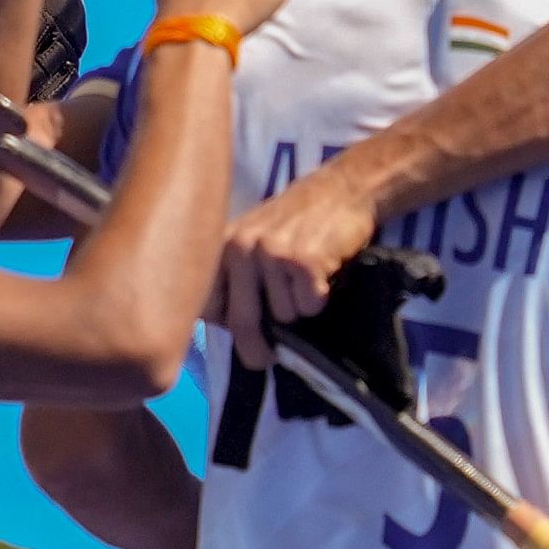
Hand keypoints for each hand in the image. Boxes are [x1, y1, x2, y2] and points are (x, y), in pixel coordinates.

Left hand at [218, 162, 380, 371]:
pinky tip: (321, 274)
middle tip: (264, 358)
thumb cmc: (296, 222)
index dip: (223, 327)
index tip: (237, 336)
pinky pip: (308, 307)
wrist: (341, 190)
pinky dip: (319, 301)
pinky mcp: (304, 260)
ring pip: (282, 317)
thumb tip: (233, 332)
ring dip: (297, 311)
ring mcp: (271, 253)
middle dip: (254, 350)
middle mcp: (240, 248)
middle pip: (241, 322)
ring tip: (303, 280)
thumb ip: (236, 277)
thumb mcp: (252, 239)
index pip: (207, 305)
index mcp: (222, 246)